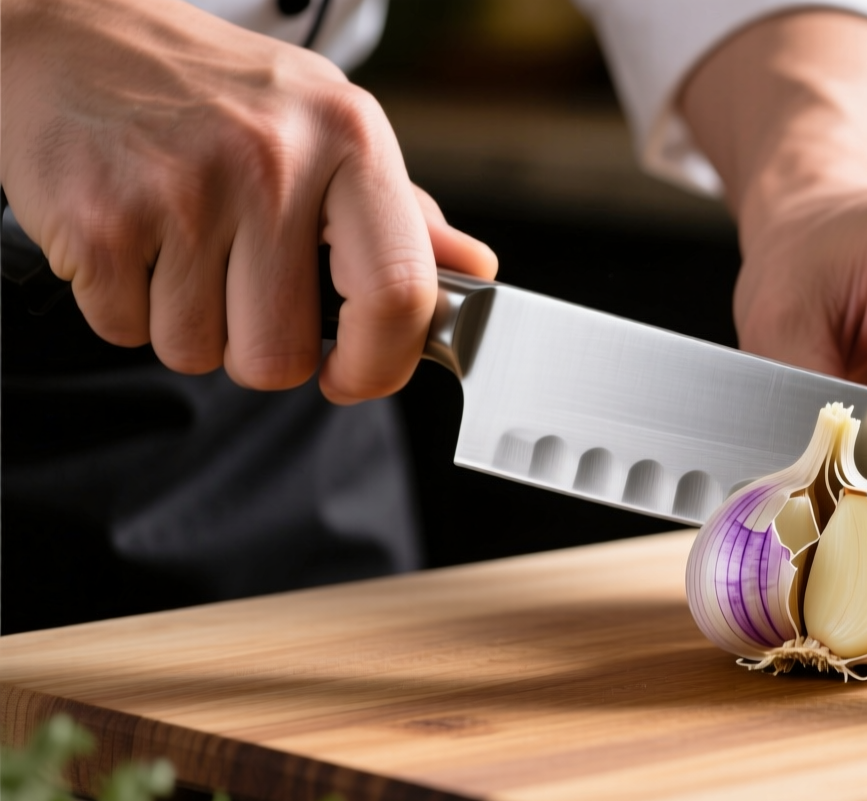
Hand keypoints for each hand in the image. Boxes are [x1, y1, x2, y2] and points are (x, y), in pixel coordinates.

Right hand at [0, 0, 496, 402]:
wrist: (70, 31)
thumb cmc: (215, 92)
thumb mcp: (326, 126)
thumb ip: (400, 214)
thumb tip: (473, 273)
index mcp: (349, 137)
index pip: (399, 293)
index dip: (380, 364)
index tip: (354, 376)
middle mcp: (272, 162)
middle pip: (282, 356)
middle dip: (259, 347)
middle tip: (240, 286)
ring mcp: (182, 192)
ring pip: (200, 353)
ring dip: (188, 325)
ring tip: (181, 247)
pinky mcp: (99, 222)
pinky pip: (128, 331)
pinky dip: (125, 307)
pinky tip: (134, 239)